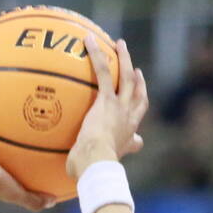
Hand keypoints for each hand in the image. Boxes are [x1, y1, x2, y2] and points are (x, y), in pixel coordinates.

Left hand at [67, 35, 148, 179]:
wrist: (97, 164)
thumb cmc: (90, 172)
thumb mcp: (91, 168)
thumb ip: (85, 164)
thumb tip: (72, 171)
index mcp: (128, 133)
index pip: (138, 114)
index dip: (140, 100)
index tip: (139, 91)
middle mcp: (128, 118)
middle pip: (137, 93)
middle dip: (137, 78)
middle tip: (135, 68)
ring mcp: (120, 107)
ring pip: (125, 77)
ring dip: (124, 58)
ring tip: (119, 44)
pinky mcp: (106, 101)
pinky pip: (103, 72)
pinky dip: (97, 55)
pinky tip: (88, 40)